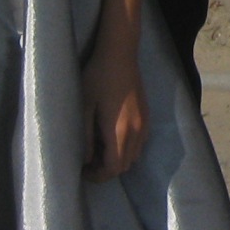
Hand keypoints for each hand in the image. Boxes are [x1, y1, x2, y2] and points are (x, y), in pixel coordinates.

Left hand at [82, 31, 148, 182]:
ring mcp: (144, 123)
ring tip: (99, 150)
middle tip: (88, 161)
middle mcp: (136, 130)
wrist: (120, 53)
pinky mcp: (147, 115)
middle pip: (125, 165)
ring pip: (134, 155)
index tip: (83, 170)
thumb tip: (86, 159)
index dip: (98, 175)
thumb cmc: (97, 77)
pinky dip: (127, 149)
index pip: (113, 168)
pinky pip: (140, 143)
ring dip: (118, 160)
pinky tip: (113, 137)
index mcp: (119, 130)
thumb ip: (85, 136)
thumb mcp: (84, 106)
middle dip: (106, 170)